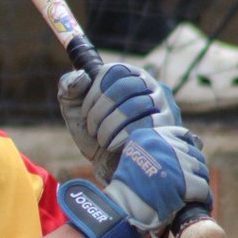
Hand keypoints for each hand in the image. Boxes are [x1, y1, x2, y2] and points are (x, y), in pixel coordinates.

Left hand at [58, 63, 181, 183]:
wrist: (111, 166)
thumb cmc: (94, 134)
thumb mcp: (74, 109)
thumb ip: (69, 88)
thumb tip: (81, 76)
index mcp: (128, 75)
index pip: (113, 71)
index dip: (94, 93)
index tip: (85, 113)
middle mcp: (149, 85)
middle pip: (124, 86)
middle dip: (100, 111)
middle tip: (92, 129)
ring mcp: (163, 105)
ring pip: (134, 106)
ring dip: (109, 126)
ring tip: (102, 140)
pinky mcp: (169, 126)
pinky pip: (147, 125)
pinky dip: (123, 136)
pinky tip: (113, 146)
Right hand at [105, 126, 211, 237]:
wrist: (124, 205)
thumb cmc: (128, 185)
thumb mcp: (134, 153)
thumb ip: (155, 147)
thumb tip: (186, 145)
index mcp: (150, 136)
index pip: (182, 134)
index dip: (188, 147)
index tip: (188, 156)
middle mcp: (166, 145)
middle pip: (194, 153)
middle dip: (195, 167)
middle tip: (192, 179)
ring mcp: (177, 163)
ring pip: (202, 170)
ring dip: (200, 181)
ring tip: (197, 191)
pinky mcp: (186, 182)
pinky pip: (203, 187)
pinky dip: (205, 197)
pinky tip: (203, 201)